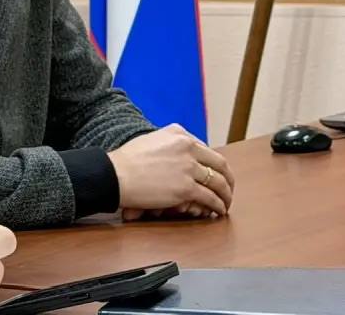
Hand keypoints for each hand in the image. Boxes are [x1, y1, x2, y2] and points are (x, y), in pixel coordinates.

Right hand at [108, 124, 234, 218]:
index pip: (206, 149)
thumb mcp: (151, 140)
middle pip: (219, 164)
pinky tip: (218, 210)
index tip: (216, 174)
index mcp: (178, 133)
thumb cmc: (127, 161)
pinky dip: (218, 205)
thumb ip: (169, 144)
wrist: (115, 175)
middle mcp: (187, 147)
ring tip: (225, 203)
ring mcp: (188, 167)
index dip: (215, 165)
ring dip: (226, 194)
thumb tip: (182, 155)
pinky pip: (211, 198)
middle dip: (228, 178)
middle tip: (228, 189)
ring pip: (219, 182)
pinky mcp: (186, 187)